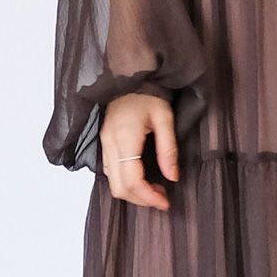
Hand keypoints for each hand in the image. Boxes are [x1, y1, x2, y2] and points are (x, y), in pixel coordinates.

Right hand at [99, 92, 179, 210]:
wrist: (130, 74)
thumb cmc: (149, 92)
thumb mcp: (165, 117)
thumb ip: (168, 149)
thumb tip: (173, 177)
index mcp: (125, 136)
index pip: (132, 180)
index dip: (148, 197)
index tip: (165, 202)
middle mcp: (109, 143)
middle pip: (119, 187)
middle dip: (141, 199)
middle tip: (162, 198)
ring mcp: (104, 143)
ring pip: (112, 182)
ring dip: (133, 192)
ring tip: (155, 189)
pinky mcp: (104, 143)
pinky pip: (110, 172)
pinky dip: (125, 182)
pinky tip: (143, 178)